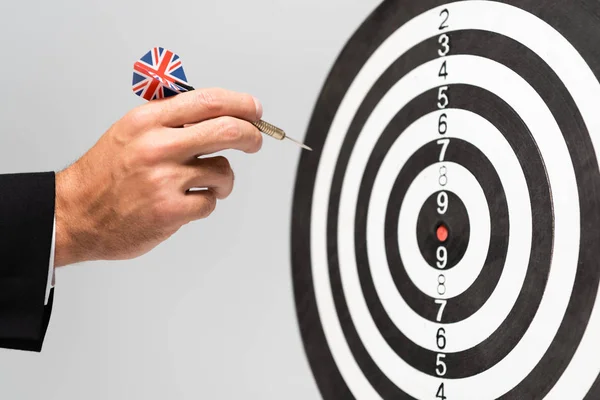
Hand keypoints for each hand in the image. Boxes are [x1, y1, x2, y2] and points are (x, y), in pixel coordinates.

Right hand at [54, 88, 262, 266]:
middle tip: (255, 141)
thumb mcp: (129, 132)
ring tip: (205, 184)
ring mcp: (164, 180)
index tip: (255, 110)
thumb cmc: (105, 175)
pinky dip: (206, 202)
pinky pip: (210, 202)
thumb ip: (169, 121)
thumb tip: (216, 114)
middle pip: (227, 130)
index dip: (240, 104)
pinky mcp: (170, 211)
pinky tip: (188, 203)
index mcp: (147, 121)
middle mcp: (156, 146)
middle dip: (251, 135)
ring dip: (223, 180)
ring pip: (223, 171)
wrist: (74, 214)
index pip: (207, 101)